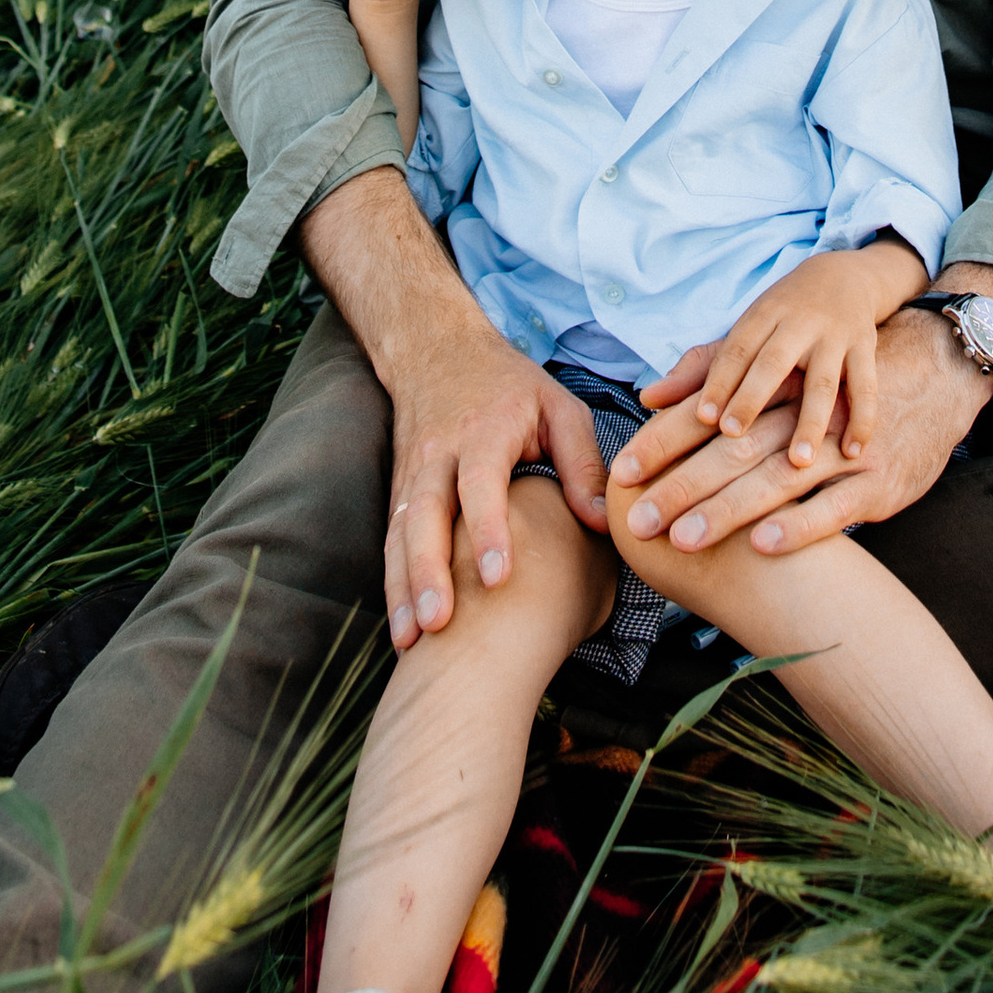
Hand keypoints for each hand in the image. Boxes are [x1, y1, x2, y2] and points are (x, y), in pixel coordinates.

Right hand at [381, 312, 610, 646]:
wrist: (435, 350)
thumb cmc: (509, 385)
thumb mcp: (557, 406)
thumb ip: (581, 461)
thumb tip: (602, 522)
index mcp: (483, 431)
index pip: (480, 482)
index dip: (488, 529)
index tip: (499, 576)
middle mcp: (439, 456)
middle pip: (426, 516)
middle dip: (429, 571)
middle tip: (441, 624)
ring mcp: (412, 476)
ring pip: (400, 536)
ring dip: (403, 588)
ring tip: (412, 641)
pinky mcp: (399, 494)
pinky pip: (391, 543)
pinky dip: (393, 586)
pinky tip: (403, 631)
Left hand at [609, 302, 992, 555]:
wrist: (935, 363)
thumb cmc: (838, 373)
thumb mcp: (780, 368)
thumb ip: (711, 376)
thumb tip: (649, 395)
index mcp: (775, 381)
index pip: (709, 413)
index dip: (663, 443)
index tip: (622, 474)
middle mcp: (804, 409)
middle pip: (734, 447)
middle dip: (682, 485)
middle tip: (640, 519)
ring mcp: (843, 444)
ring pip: (778, 476)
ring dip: (730, 507)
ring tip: (687, 537)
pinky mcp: (877, 478)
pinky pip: (835, 505)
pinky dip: (799, 524)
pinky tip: (762, 542)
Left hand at [655, 244, 925, 470]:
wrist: (845, 278)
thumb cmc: (781, 319)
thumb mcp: (744, 333)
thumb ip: (699, 370)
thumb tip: (647, 401)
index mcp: (761, 318)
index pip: (735, 349)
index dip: (719, 381)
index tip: (702, 418)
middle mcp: (797, 325)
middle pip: (772, 362)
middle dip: (752, 397)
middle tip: (732, 436)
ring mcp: (835, 337)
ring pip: (824, 380)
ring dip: (811, 420)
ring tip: (799, 462)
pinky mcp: (866, 350)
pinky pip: (866, 387)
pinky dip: (862, 419)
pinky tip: (853, 453)